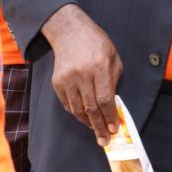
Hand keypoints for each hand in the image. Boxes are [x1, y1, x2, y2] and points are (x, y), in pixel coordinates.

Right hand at [40, 4, 123, 144]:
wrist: (69, 32)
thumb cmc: (96, 43)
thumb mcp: (113, 56)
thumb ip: (114, 80)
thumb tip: (114, 104)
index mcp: (99, 67)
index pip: (105, 99)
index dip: (110, 116)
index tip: (114, 128)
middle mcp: (82, 74)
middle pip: (91, 108)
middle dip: (99, 126)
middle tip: (105, 140)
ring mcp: (67, 79)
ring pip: (77, 109)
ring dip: (88, 123)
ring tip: (96, 131)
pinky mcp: (57, 82)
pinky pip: (67, 104)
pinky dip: (76, 113)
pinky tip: (85, 117)